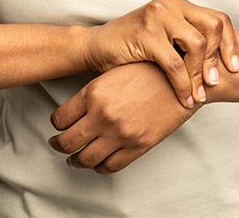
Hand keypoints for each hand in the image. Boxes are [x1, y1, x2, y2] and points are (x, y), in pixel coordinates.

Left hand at [49, 62, 199, 173]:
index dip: (55, 124)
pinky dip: (99, 168)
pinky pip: (110, 166)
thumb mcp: (114, 73)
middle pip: (66, 142)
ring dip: (75, 161)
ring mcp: (120, 133)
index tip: (57, 126)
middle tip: (57, 144)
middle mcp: (103, 115)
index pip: (60, 118)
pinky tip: (97, 163)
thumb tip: (75, 111)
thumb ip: (93, 93)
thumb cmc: (150, 71)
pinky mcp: (138, 146)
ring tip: (73, 159)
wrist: (182, 80)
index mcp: (94, 93)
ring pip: (85, 159)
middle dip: (58, 145)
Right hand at [84, 0, 238, 107]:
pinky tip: (184, 98)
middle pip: (213, 26)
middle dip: (217, 57)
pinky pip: (175, 63)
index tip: (233, 67)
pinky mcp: (145, 33)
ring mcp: (157, 16)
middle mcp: (170, 5)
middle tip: (214, 82)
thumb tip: (219, 66)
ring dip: (200, 74)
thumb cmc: (131, 48)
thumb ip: (187, 44)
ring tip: (198, 95)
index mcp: (178, 5)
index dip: (230, 44)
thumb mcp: (165, 40)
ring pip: (196, 44)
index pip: (217, 18)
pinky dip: (183, 84)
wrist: (97, 48)